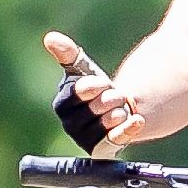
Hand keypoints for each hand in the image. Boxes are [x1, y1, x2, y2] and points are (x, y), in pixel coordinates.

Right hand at [42, 30, 151, 151]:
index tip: (103, 82)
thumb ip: (67, 54)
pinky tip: (137, 120)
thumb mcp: (82, 69)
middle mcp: (70, 125)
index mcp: (62, 104)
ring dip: (117, 114)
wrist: (117, 108)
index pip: (75, 95)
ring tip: (123, 106)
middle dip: (107, 100)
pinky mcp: (104, 150)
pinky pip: (114, 142)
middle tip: (117, 94)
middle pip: (90, 111)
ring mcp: (86, 140)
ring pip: (103, 127)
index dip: (92, 87)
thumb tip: (50, 38)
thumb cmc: (95, 89)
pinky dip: (127, 130)